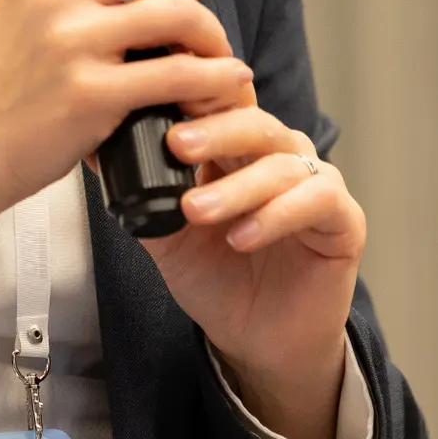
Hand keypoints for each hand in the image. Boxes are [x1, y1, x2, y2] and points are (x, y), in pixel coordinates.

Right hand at [0, 0, 251, 243]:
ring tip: (214, 59)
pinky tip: (225, 85)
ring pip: (181, 14)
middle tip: (200, 33)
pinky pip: (179, 74)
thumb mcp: (23, 7)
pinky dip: (215, 79)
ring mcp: (73, 40)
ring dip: (212, 38)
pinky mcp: (91, 92)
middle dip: (198, 2)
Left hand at [149, 103, 366, 438]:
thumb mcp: (166, 235)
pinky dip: (276, 214)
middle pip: (252, 121)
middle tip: (175, 143)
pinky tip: (242, 235)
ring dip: (236, 185)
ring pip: (280, 162)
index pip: (221, 105)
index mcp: (237, 149)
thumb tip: (93, 153)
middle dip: (212, 129)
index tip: (158, 100)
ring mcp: (315, 182)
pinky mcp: (344, 219)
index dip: (195, 96)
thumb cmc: (218, 279)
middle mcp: (279, 156)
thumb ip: (140, 194)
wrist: (259, 342)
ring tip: (196, 209)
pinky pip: (317, 200)